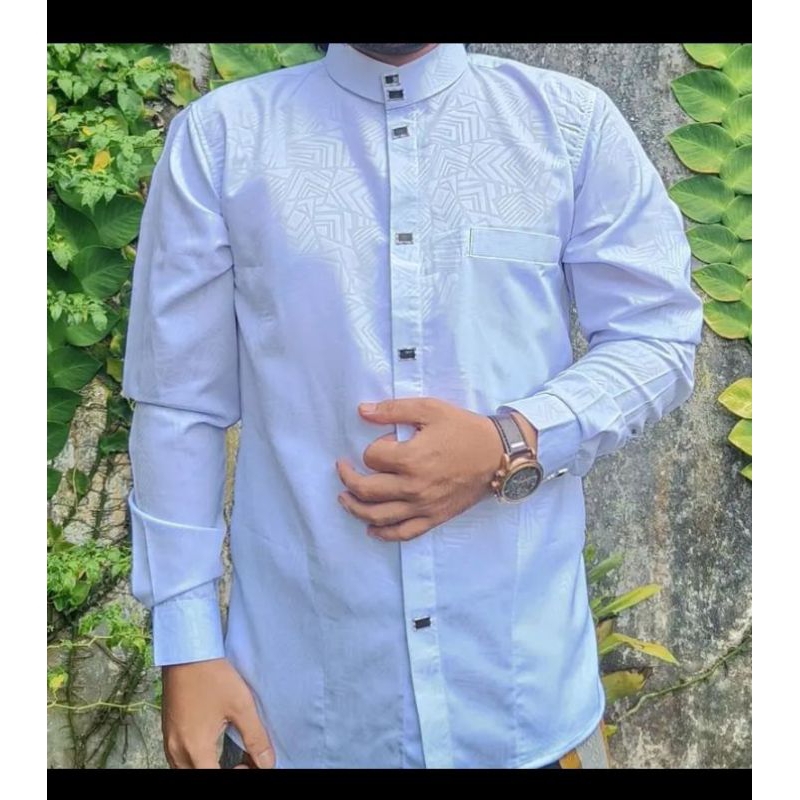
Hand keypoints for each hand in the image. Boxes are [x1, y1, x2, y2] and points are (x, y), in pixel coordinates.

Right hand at [161, 657, 274, 768]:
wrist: (186, 652)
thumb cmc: (213, 676)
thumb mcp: (241, 705)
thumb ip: (255, 738)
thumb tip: (267, 762)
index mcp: (196, 748)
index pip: (215, 778)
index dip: (237, 774)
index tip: (248, 762)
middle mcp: (177, 750)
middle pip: (199, 776)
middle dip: (222, 772)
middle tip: (242, 760)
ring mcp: (169, 741)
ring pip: (186, 769)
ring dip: (208, 767)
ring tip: (228, 755)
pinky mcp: (167, 731)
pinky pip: (178, 759)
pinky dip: (195, 760)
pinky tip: (210, 746)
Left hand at [335, 397, 517, 541]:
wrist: (498, 455)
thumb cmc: (464, 429)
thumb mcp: (430, 409)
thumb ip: (393, 410)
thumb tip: (362, 411)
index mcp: (411, 458)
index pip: (372, 457)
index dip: (373, 447)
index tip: (385, 441)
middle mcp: (413, 487)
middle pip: (366, 490)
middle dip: (348, 478)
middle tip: (342, 468)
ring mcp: (423, 506)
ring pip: (378, 516)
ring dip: (355, 508)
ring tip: (344, 498)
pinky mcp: (433, 518)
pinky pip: (403, 533)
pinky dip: (383, 533)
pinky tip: (371, 529)